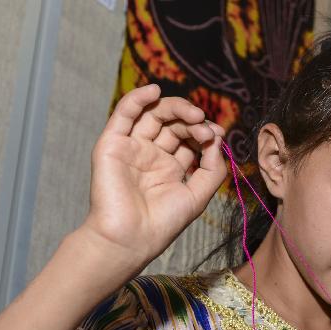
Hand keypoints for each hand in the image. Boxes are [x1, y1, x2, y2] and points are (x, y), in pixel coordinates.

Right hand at [81, 84, 227, 267]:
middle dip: (193, 122)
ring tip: (194, 113)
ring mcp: (132, 148)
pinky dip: (138, 98)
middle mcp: (151, 155)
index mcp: (171, 167)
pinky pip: (124, 114)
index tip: (218, 135)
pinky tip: (154, 91)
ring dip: (175, 108)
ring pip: (153, 115)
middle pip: (173, 124)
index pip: (190, 139)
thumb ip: (213, 168)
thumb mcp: (198, 194)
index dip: (204, 132)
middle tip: (206, 129)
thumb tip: (218, 139)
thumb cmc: (163, 222)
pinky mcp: (112, 144)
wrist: (130, 237)